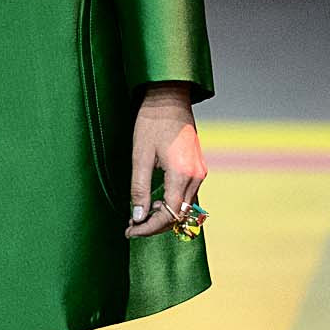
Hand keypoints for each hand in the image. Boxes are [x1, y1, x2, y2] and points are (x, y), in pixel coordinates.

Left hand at [124, 81, 206, 239]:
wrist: (169, 98)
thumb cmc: (151, 123)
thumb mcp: (140, 157)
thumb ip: (140, 189)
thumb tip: (138, 216)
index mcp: (182, 174)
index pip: (169, 214)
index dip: (148, 227)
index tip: (130, 230)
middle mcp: (196, 176)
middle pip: (179, 215)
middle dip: (155, 225)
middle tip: (132, 225)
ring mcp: (200, 172)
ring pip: (185, 207)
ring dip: (164, 215)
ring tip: (140, 213)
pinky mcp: (198, 168)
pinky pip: (188, 195)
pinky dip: (172, 203)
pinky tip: (155, 200)